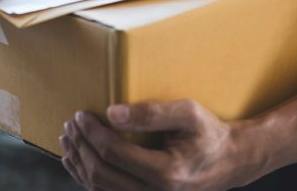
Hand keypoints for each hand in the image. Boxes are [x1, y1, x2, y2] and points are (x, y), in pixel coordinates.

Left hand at [61, 100, 262, 190]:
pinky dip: (87, 177)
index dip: (92, 133)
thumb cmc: (208, 133)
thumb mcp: (188, 113)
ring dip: (80, 163)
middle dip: (81, 147)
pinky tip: (76, 161)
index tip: (81, 114)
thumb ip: (152, 113)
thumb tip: (113, 113)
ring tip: (67, 139)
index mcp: (166, 172)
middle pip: (102, 174)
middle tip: (70, 124)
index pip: (114, 153)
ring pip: (101, 188)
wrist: (229, 161)